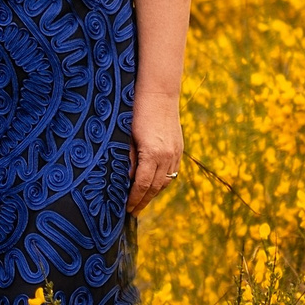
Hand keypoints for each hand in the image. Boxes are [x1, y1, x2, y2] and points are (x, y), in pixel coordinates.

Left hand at [126, 94, 182, 214]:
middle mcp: (167, 156)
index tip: (126, 208)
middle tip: (132, 212)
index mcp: (152, 153)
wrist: (159, 92)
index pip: (142, 184)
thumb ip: (127, 159)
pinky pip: (172, 171)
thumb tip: (125, 180)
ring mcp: (175, 152)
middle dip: (144, 201)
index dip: (134, 198)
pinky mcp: (179, 148)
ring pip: (166, 181)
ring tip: (142, 202)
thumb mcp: (126, 135)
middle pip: (155, 187)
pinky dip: (163, 181)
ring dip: (154, 193)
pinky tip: (154, 185)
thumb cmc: (136, 111)